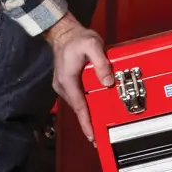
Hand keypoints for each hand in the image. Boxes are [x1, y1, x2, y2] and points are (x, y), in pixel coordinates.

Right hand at [46, 13, 110, 142]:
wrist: (64, 32)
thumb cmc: (76, 38)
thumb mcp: (92, 45)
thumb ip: (101, 62)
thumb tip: (108, 81)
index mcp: (68, 80)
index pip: (80, 107)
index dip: (87, 123)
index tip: (92, 136)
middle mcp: (64, 86)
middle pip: (79, 109)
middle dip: (89, 123)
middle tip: (101, 138)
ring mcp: (65, 86)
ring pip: (79, 104)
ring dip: (88, 115)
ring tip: (99, 128)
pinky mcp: (68, 84)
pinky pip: (79, 98)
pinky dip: (87, 106)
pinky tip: (94, 111)